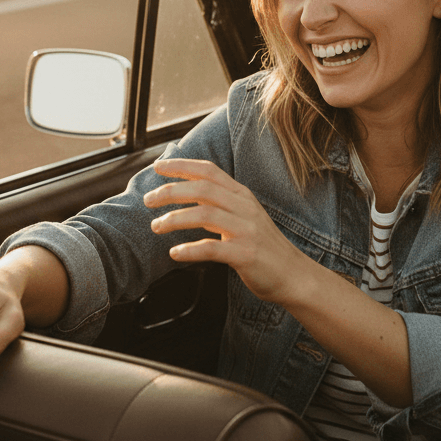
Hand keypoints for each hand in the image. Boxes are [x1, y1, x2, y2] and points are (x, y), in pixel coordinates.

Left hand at [144, 158, 313, 304]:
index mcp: (241, 195)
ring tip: (156, 226)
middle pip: (203, 188)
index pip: (209, 170)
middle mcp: (245, 207)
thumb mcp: (244, 216)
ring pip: (205, 214)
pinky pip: (213, 248)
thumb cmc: (263, 246)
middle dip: (171, 191)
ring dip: (175, 219)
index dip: (182, 166)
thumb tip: (187, 193)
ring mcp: (247, 230)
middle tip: (147, 200)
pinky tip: (175, 253)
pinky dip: (191, 250)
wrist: (293, 274)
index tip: (158, 167)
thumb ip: (220, 203)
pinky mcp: (246, 254)